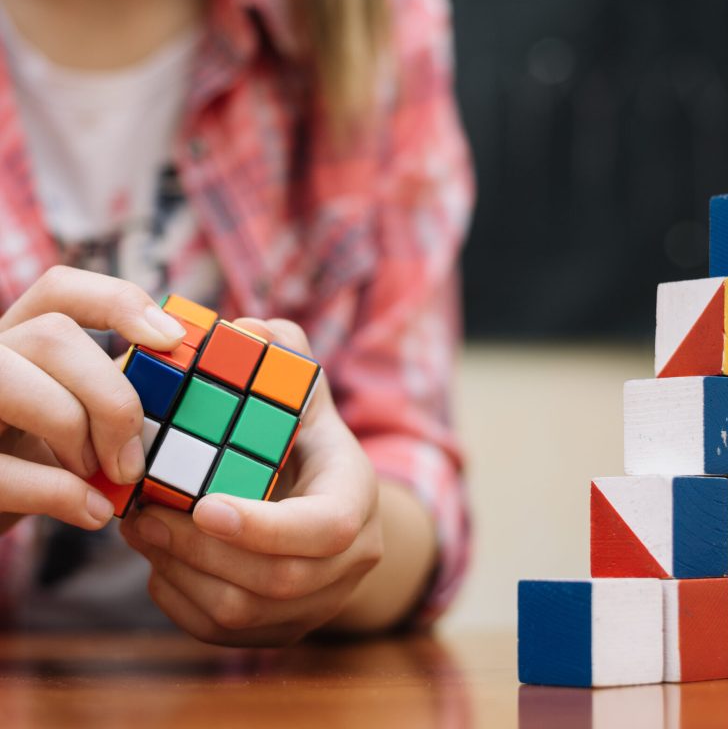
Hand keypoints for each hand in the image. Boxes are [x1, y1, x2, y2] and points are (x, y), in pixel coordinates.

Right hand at [0, 265, 185, 532]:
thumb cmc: (50, 461)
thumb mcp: (89, 418)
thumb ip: (128, 390)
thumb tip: (215, 361)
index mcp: (23, 341)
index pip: (62, 290)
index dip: (119, 302)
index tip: (172, 339)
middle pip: (52, 336)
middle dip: (110, 397)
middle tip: (134, 458)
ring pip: (13, 380)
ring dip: (72, 432)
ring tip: (100, 477)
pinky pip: (0, 467)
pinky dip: (57, 493)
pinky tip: (93, 511)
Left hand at [122, 319, 383, 646]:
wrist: (330, 507)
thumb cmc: (307, 442)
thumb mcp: (305, 394)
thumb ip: (284, 357)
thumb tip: (249, 328)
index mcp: (356, 500)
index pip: (327, 529)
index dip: (265, 525)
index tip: (202, 503)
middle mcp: (348, 563)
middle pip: (276, 579)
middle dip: (199, 548)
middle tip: (142, 513)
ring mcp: (316, 605)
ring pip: (241, 612)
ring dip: (179, 571)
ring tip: (139, 528)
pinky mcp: (280, 629)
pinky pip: (220, 631)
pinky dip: (177, 596)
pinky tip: (160, 558)